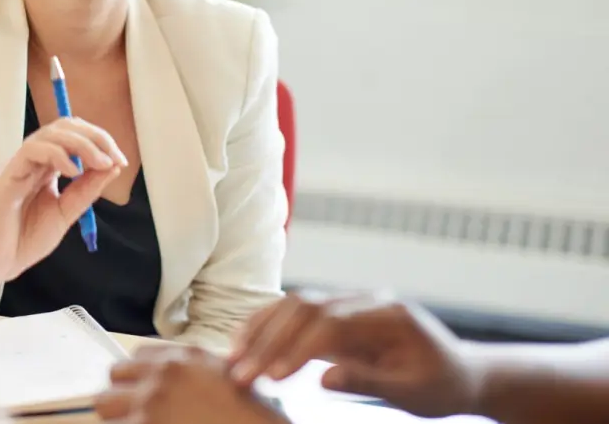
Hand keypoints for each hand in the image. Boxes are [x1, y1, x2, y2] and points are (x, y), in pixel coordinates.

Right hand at [0, 117, 124, 288]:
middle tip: (113, 158)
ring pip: (50, 133)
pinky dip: (57, 154)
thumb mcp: (66, 213)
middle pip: (65, 127)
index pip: (75, 136)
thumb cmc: (24, 239)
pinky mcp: (9, 176)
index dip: (100, 142)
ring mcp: (21, 166)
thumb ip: (86, 191)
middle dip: (95, 137)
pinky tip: (73, 172)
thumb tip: (112, 166)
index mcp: (48, 167)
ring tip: (99, 163)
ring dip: (81, 143)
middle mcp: (35, 161)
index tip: (119, 161)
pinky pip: (32, 150)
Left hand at [95, 345, 290, 423]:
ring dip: (118, 416)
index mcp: (182, 359)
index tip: (141, 391)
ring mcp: (151, 402)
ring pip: (104, 404)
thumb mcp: (222, 378)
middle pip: (115, 374)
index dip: (137, 377)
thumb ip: (191, 372)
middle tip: (133, 413)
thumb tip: (166, 381)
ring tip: (134, 423)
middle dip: (121, 395)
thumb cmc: (248, 418)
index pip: (136, 356)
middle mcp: (163, 374)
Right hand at [228, 293, 482, 418]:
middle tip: (240, 373)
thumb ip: (369, 380)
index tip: (271, 377)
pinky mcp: (336, 316)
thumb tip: (323, 378)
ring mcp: (347, 304)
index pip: (330, 324)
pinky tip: (244, 343)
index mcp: (387, 314)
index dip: (296, 349)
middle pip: (304, 308)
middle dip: (268, 340)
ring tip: (233, 359)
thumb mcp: (413, 392)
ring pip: (292, 305)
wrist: (460, 372)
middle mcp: (363, 301)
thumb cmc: (440, 385)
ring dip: (260, 331)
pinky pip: (294, 314)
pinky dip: (267, 326)